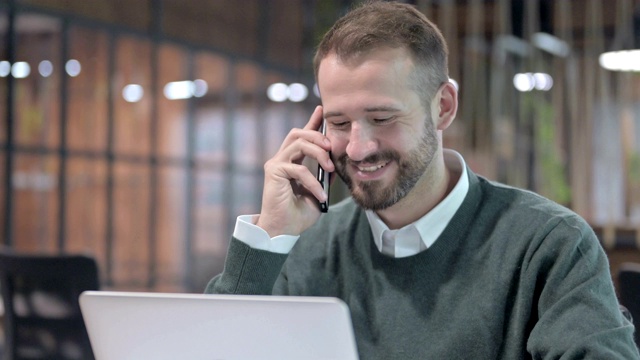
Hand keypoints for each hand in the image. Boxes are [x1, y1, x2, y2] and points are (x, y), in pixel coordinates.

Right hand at [256, 106, 333, 236]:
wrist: (283, 231)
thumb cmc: (298, 214)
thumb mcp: (319, 192)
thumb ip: (325, 176)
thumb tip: (335, 163)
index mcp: (292, 161)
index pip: (302, 136)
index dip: (312, 121)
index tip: (323, 110)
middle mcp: (281, 158)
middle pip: (298, 133)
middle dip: (318, 135)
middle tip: (332, 147)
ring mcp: (276, 164)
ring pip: (299, 143)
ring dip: (319, 153)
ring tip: (330, 167)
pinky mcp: (274, 172)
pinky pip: (299, 169)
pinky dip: (313, 182)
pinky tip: (321, 195)